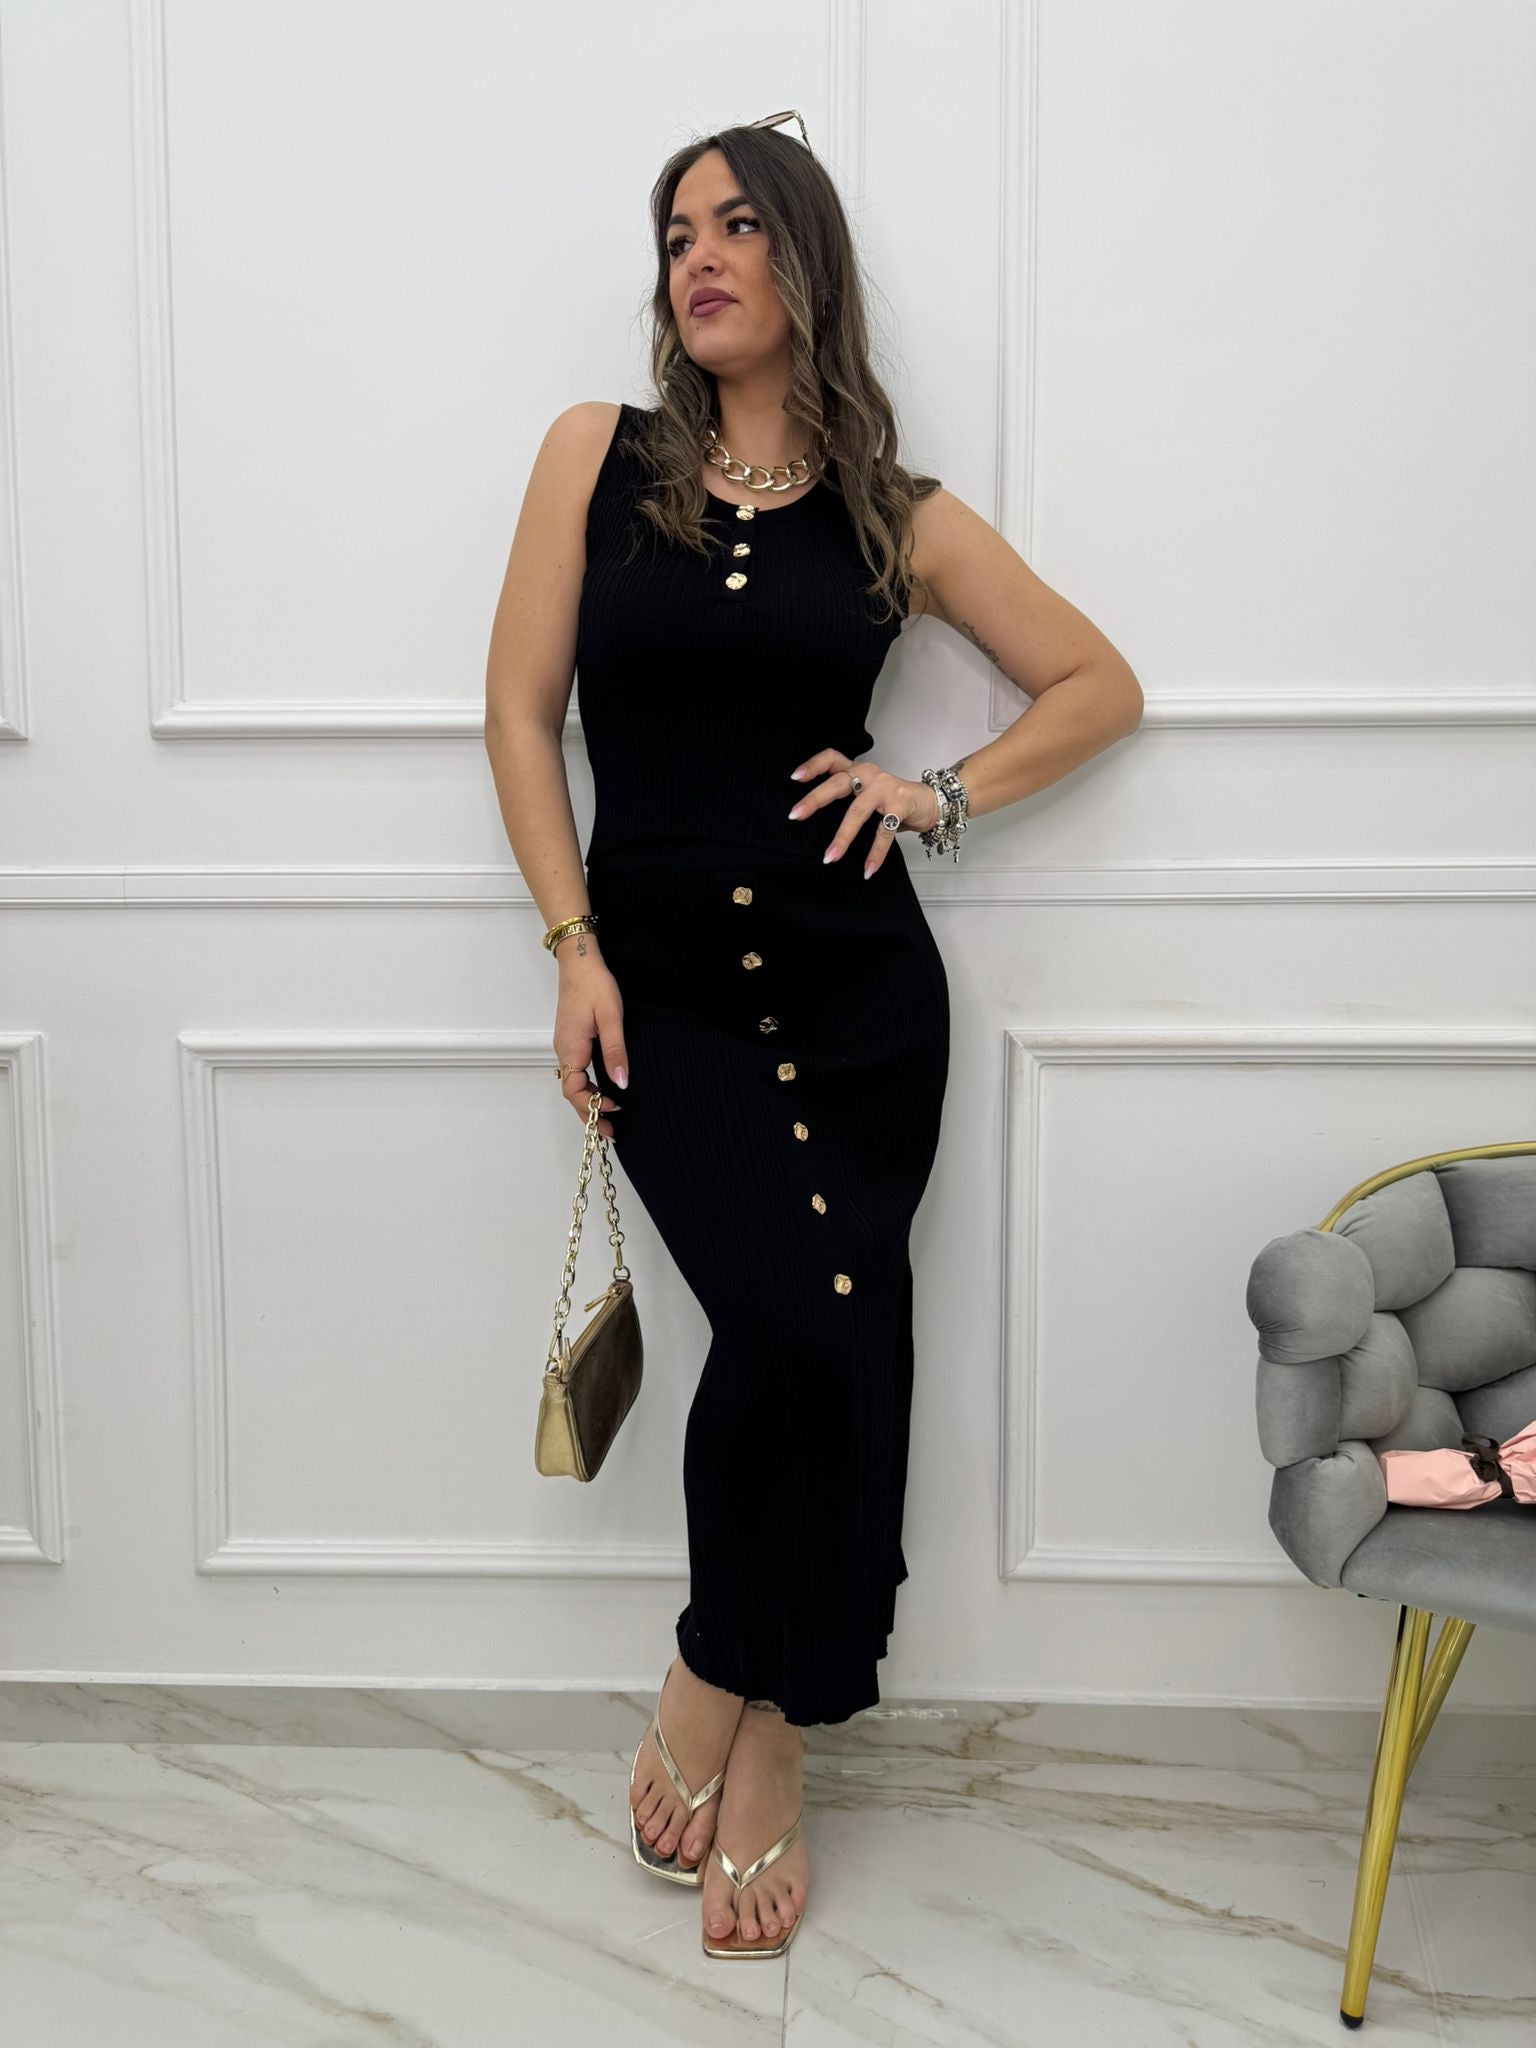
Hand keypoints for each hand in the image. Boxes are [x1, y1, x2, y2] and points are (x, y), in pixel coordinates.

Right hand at [553, 959, 627, 1138]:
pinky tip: (599, 1091)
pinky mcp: (570, 1039)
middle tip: (610, 1130)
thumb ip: (615, 1052)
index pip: (573, 1090)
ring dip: (587, 1102)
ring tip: (606, 1116)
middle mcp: (563, 1050)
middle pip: (571, 1092)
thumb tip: (621, 1083)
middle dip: (589, 1113)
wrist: (580, 962)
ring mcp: (565, 1045)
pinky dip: (585, 1087)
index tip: (613, 1111)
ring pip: (572, 1083)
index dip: (591, 1106)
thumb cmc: (594, 985)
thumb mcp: (611, 1018)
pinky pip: (575, 1071)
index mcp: (570, 1048)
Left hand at [786, 749, 940, 878]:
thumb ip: (847, 797)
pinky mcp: (900, 805)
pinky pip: (884, 832)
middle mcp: (869, 775)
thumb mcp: (867, 792)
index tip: (795, 777)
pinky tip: (868, 869)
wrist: (931, 802)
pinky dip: (875, 853)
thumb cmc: (894, 800)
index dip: (813, 765)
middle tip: (796, 815)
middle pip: (838, 783)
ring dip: (842, 836)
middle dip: (815, 799)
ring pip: (857, 811)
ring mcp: (885, 789)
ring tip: (830, 857)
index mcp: (858, 771)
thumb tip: (816, 820)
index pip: (832, 758)